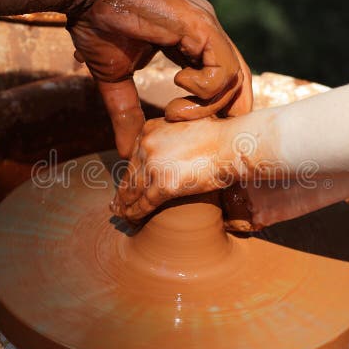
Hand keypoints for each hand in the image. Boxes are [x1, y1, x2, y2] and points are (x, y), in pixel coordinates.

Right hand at [67, 0, 251, 156]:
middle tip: (197, 135)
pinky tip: (177, 85)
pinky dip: (204, 90)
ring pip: (234, 80)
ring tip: (173, 112)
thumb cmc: (98, 22)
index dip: (215, 107)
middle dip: (225, 114)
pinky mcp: (201, 27)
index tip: (193, 128)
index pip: (223, 77)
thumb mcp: (115, 78)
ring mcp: (207, 27)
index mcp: (192, 39)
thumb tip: (125, 150)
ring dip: (206, 108)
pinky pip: (223, 71)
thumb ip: (127, 112)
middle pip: (239, 81)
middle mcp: (207, 32)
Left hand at [111, 116, 239, 219]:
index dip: (130, 173)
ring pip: (133, 190)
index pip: (134, 155)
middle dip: (122, 191)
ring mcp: (153, 164)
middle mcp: (147, 144)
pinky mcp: (163, 184)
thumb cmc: (220, 138)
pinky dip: (135, 213)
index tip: (126, 184)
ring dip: (125, 205)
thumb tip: (172, 152)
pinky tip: (132, 220)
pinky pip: (144, 203)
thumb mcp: (187, 128)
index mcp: (150, 129)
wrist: (232, 145)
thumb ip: (172, 138)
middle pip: (130, 173)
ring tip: (121, 215)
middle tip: (116, 205)